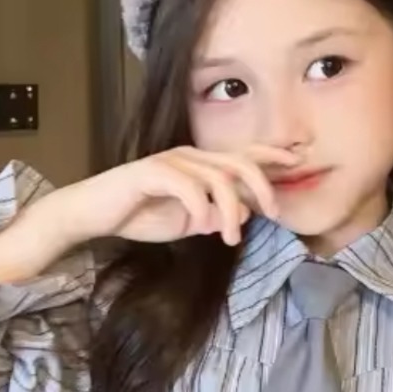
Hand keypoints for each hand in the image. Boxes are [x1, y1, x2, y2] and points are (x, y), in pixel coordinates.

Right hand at [41, 144, 301, 249]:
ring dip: (231, 210)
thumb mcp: (188, 222)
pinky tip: (200, 225)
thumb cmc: (140, 215)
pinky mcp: (151, 173)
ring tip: (229, 238)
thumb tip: (241, 215)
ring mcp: (171, 162)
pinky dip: (201, 207)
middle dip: (264, 186)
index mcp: (201, 165)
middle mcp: (190, 157)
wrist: (94, 214)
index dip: (271, 155)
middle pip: (240, 162)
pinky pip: (189, 187)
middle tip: (273, 214)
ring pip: (219, 178)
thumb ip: (215, 216)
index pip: (243, 154)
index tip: (298, 161)